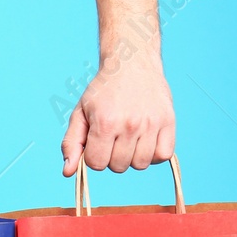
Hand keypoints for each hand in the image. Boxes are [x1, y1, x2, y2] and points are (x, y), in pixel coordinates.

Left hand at [60, 51, 175, 175]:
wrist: (131, 63)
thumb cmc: (103, 91)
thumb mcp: (80, 113)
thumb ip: (71, 144)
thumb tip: (68, 172)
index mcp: (105, 123)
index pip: (97, 164)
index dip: (94, 156)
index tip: (97, 141)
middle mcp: (129, 125)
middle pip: (118, 167)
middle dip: (112, 156)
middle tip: (114, 137)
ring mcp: (151, 124)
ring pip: (140, 165)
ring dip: (132, 157)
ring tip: (129, 138)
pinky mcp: (168, 121)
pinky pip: (163, 156)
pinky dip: (154, 154)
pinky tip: (145, 141)